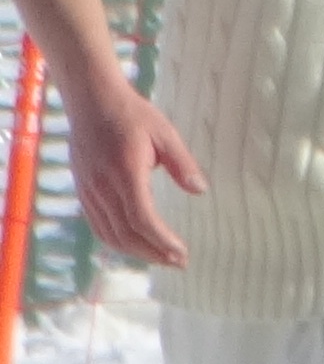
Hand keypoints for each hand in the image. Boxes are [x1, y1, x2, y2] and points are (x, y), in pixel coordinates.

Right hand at [58, 68, 201, 267]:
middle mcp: (103, 187)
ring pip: (109, 234)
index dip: (161, 240)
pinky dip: (117, 241)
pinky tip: (136, 245)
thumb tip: (200, 190)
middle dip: (153, 253)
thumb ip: (182, 163)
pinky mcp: (83, 191)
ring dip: (136, 251)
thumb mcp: (165, 133)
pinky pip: (98, 225)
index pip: (141, 218)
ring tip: (162, 258)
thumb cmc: (132, 115)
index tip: (181, 252)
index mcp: (125, 172)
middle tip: (179, 262)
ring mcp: (89, 191)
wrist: (91, 101)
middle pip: (125, 233)